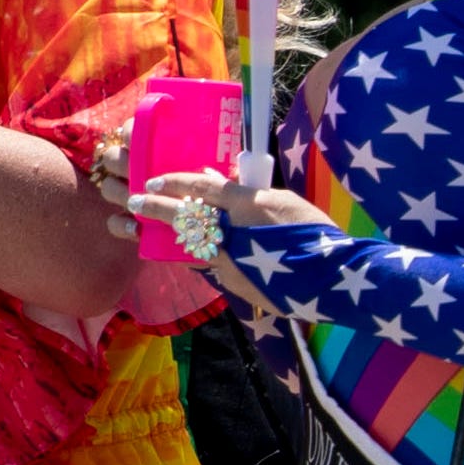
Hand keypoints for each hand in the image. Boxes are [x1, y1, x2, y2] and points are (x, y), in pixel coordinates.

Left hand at [131, 167, 325, 310]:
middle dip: (155, 208)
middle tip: (132, 201)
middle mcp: (231, 233)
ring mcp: (230, 262)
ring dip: (166, 237)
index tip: (152, 180)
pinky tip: (197, 255)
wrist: (331, 279)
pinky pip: (212, 267)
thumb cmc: (315, 233)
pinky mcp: (236, 284)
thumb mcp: (283, 202)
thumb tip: (225, 185)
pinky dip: (202, 258)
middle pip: (184, 217)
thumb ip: (250, 196)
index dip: (174, 182)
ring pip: (191, 246)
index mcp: (246, 206)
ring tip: (146, 229)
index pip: (200, 189)